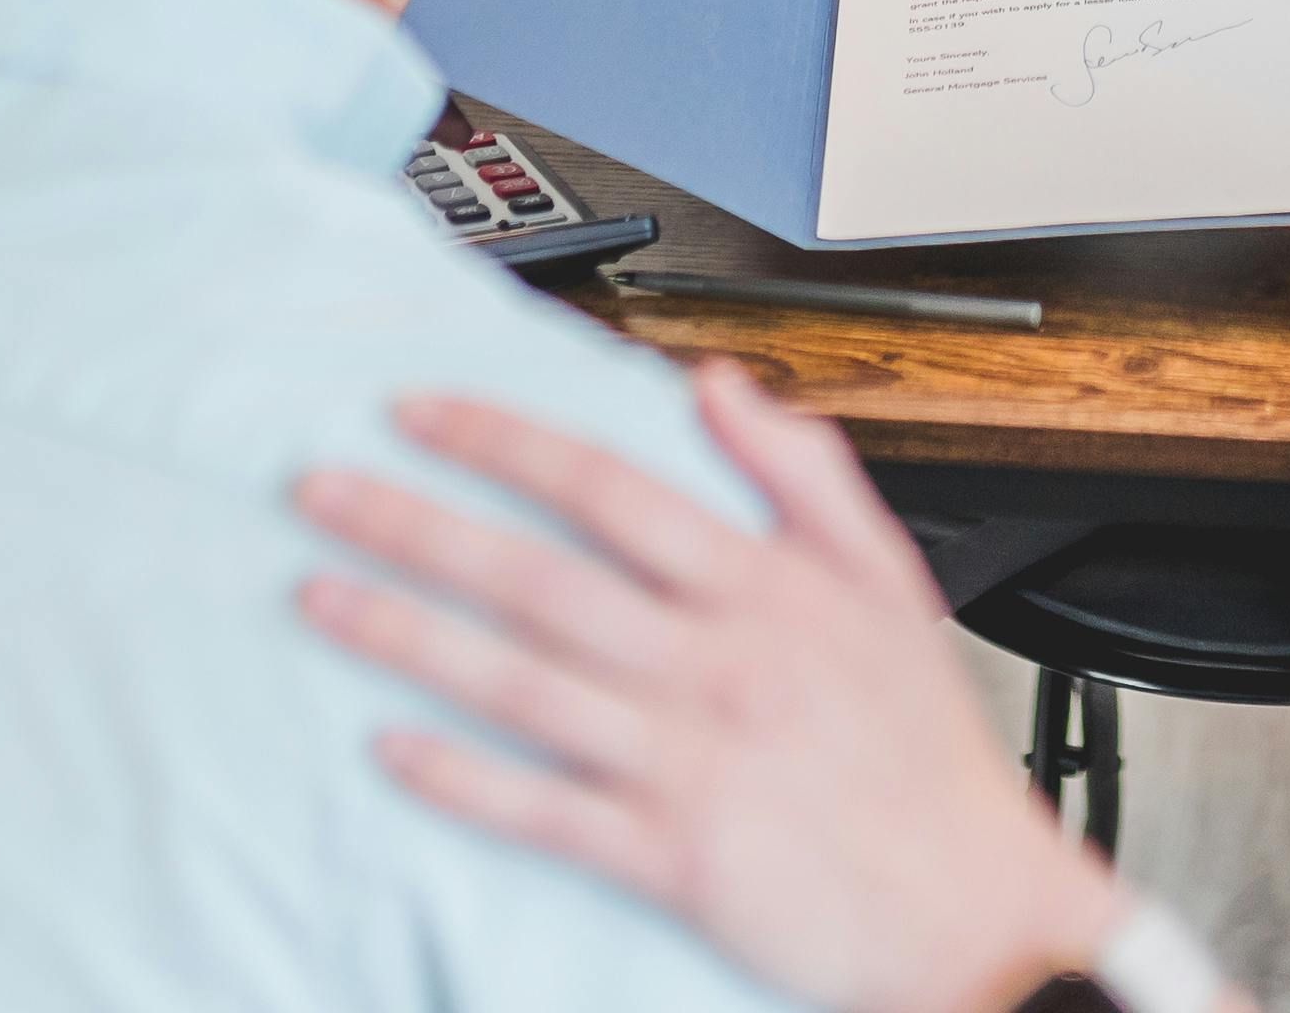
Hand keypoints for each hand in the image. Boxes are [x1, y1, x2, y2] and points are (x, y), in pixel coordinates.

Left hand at [294, 363, 1141, 1012]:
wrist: (969, 903)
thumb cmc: (921, 748)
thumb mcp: (886, 577)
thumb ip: (801, 471)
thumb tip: (717, 386)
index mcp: (763, 589)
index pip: (607, 489)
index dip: (503, 443)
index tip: (419, 414)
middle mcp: (713, 664)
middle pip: (537, 577)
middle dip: (417, 526)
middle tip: (322, 491)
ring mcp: (686, 760)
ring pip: (520, 683)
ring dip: (409, 636)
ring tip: (320, 597)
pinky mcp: (669, 855)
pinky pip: (544, 809)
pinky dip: (462, 780)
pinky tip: (392, 749)